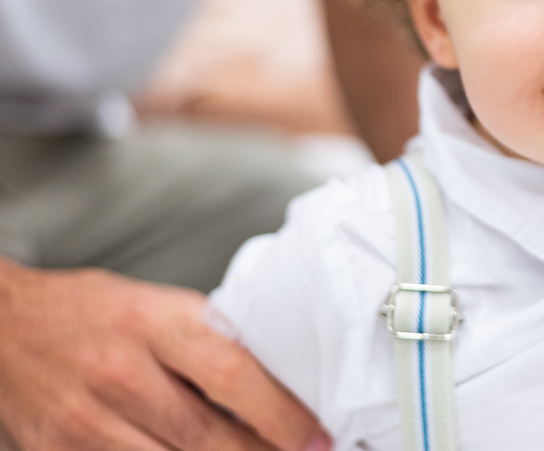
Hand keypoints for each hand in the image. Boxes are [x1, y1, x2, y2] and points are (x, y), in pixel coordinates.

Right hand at [0, 258, 330, 450]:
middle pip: (209, 434)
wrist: (2, 324)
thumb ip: (209, 338)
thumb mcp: (157, 306)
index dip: (283, 413)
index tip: (316, 433)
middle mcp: (122, 373)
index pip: (235, 375)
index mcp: (155, 324)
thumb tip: (274, 377)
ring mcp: (87, 420)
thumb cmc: (89, 311)